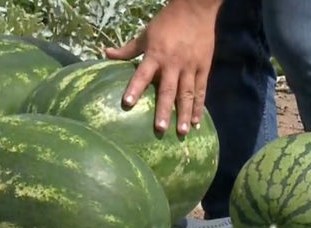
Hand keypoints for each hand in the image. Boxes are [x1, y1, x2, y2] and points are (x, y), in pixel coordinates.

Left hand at [105, 0, 221, 135]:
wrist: (195, 9)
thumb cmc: (167, 22)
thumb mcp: (145, 34)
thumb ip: (127, 49)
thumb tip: (106, 54)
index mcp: (156, 55)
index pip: (143, 74)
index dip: (135, 88)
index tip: (127, 103)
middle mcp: (173, 63)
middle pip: (168, 90)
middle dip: (164, 110)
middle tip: (160, 129)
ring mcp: (190, 67)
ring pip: (187, 94)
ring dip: (184, 114)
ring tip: (182, 132)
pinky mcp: (203, 67)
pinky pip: (201, 90)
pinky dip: (199, 106)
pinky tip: (196, 121)